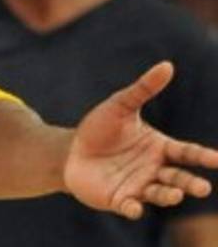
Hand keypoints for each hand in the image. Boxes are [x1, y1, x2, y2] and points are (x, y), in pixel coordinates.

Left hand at [65, 62, 217, 218]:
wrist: (71, 150)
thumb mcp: (120, 105)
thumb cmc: (100, 128)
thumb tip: (167, 65)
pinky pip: (129, 207)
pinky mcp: (119, 200)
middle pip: (178, 178)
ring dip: (167, 195)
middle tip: (202, 188)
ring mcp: (138, 187)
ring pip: (159, 194)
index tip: (217, 160)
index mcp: (160, 148)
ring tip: (174, 194)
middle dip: (190, 183)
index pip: (187, 152)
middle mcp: (154, 170)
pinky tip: (134, 207)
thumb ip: (143, 88)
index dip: (203, 156)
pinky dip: (133, 208)